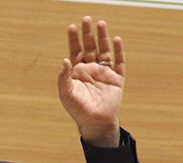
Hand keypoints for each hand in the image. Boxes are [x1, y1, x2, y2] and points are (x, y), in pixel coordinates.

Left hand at [57, 16, 124, 146]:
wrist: (95, 123)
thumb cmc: (78, 109)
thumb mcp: (66, 93)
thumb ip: (63, 77)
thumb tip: (64, 59)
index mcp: (77, 72)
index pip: (75, 51)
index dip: (74, 39)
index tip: (72, 27)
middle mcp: (91, 69)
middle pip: (89, 47)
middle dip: (88, 33)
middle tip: (86, 19)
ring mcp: (104, 73)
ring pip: (104, 51)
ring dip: (102, 38)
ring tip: (101, 24)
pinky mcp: (117, 78)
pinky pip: (118, 62)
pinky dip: (118, 51)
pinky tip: (116, 40)